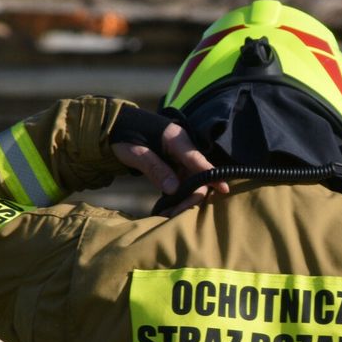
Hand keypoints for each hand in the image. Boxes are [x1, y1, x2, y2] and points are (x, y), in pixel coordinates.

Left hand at [112, 122, 228, 215]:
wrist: (116, 126)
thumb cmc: (125, 136)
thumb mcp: (136, 153)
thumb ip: (155, 168)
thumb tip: (174, 189)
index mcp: (177, 140)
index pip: (199, 161)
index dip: (213, 176)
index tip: (225, 189)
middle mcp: (183, 148)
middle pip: (197, 175)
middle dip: (189, 197)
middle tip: (173, 215)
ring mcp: (179, 156)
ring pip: (190, 181)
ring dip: (182, 198)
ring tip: (167, 214)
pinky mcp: (174, 164)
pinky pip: (181, 181)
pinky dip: (176, 194)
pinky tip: (166, 207)